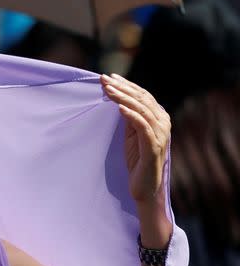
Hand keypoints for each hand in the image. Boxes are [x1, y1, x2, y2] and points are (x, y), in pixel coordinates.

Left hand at [101, 74, 170, 204]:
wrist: (144, 188)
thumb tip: (117, 100)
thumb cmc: (136, 161)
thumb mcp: (131, 135)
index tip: (108, 77)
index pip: (142, 95)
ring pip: (141, 110)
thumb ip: (129, 118)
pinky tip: (119, 108)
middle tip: (103, 79)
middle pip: (141, 99)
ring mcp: (160, 135)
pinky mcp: (154, 147)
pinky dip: (131, 115)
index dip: (125, 85)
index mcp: (158, 118)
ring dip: (123, 98)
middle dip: (121, 87)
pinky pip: (143, 127)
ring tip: (107, 90)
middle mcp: (163, 123)